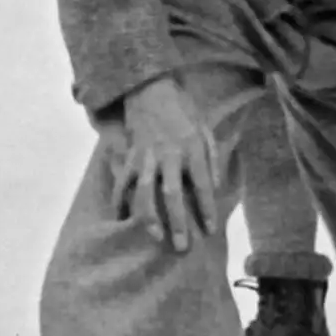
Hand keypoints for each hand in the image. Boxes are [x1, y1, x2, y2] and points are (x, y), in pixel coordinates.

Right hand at [96, 74, 223, 250]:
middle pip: (172, 194)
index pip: (202, 186)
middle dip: (177, 222)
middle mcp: (169, 155)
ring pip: (144, 191)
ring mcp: (146, 157)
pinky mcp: (130, 156)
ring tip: (155, 236)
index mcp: (191, 149)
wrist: (150, 89)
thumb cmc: (182, 111)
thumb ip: (212, 159)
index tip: (208, 230)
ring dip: (149, 216)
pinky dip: (120, 201)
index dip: (206, 209)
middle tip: (181, 246)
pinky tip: (121, 219)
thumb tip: (215, 188)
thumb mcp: (205, 130)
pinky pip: (123, 182)